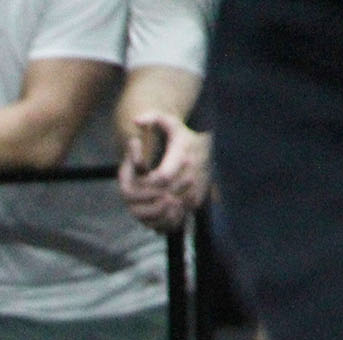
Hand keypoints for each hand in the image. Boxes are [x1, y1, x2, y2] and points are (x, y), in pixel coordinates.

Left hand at [118, 114, 209, 231]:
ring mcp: (196, 190)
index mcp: (183, 157)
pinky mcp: (197, 201)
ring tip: (142, 207)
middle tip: (134, 199)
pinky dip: (164, 219)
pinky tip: (154, 214)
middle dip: (147, 199)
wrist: (208, 147)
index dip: (147, 183)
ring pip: (172, 211)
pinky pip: (180, 216)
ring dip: (154, 213)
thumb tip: (136, 120)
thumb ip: (153, 117)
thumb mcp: (170, 122)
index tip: (140, 181)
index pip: (161, 177)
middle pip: (164, 196)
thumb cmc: (183, 135)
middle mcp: (192, 175)